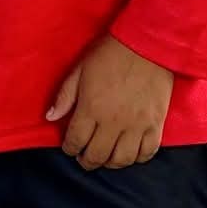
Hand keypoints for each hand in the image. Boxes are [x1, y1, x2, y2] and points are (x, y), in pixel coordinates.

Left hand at [46, 34, 173, 170]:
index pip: (75, 141)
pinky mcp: (156, 124)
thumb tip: (50, 117)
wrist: (147, 44)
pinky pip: (147, 152)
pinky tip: (130, 153)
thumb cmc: (111, 54)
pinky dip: (138, 158)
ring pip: (122, 160)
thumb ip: (65, 96)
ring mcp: (137, 125)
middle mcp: (113, 122)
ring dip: (110, 163)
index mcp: (91, 108)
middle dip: (86, 161)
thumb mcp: (80, 70)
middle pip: (97, 156)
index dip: (69, 148)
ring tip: (106, 157)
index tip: (70, 147)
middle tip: (84, 158)